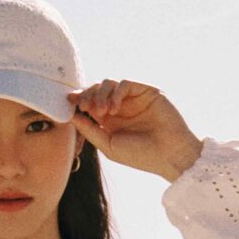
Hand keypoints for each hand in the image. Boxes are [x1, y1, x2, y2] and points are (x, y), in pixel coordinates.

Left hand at [69, 80, 202, 181]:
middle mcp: (122, 106)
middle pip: (97, 89)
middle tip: (84, 107)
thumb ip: (90, 130)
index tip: (69, 101)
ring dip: (100, 94)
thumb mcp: (108, 146)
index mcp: (110, 120)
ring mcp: (134, 98)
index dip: (79, 99)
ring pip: (109, 83)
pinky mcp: (147, 91)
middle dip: (87, 95)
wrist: (169, 155)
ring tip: (102, 111)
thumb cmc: (140, 156)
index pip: (91, 102)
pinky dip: (116, 92)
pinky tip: (114, 109)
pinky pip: (125, 83)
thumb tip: (71, 116)